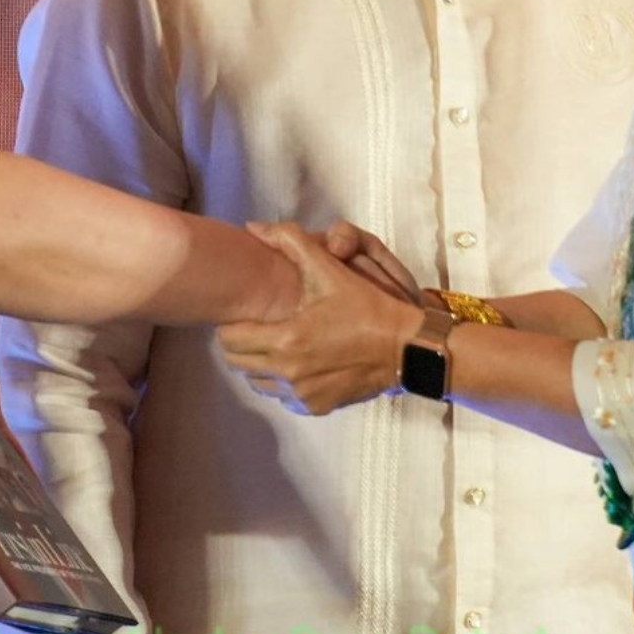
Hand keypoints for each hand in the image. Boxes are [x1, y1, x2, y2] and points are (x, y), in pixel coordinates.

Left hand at [218, 222, 421, 415]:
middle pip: (236, 363)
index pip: (229, 339)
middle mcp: (288, 372)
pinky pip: (283, 396)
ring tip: (274, 343)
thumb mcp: (331, 268)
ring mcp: (302, 394)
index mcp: (285, 339)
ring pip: (257, 382)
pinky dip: (282, 381)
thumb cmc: (366, 306)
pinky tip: (297, 361)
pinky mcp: (316, 406)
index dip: (230, 325)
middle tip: (254, 327)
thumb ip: (290, 241)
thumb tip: (253, 228)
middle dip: (239, 344)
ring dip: (258, 364)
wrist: (405, 347)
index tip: (243, 314)